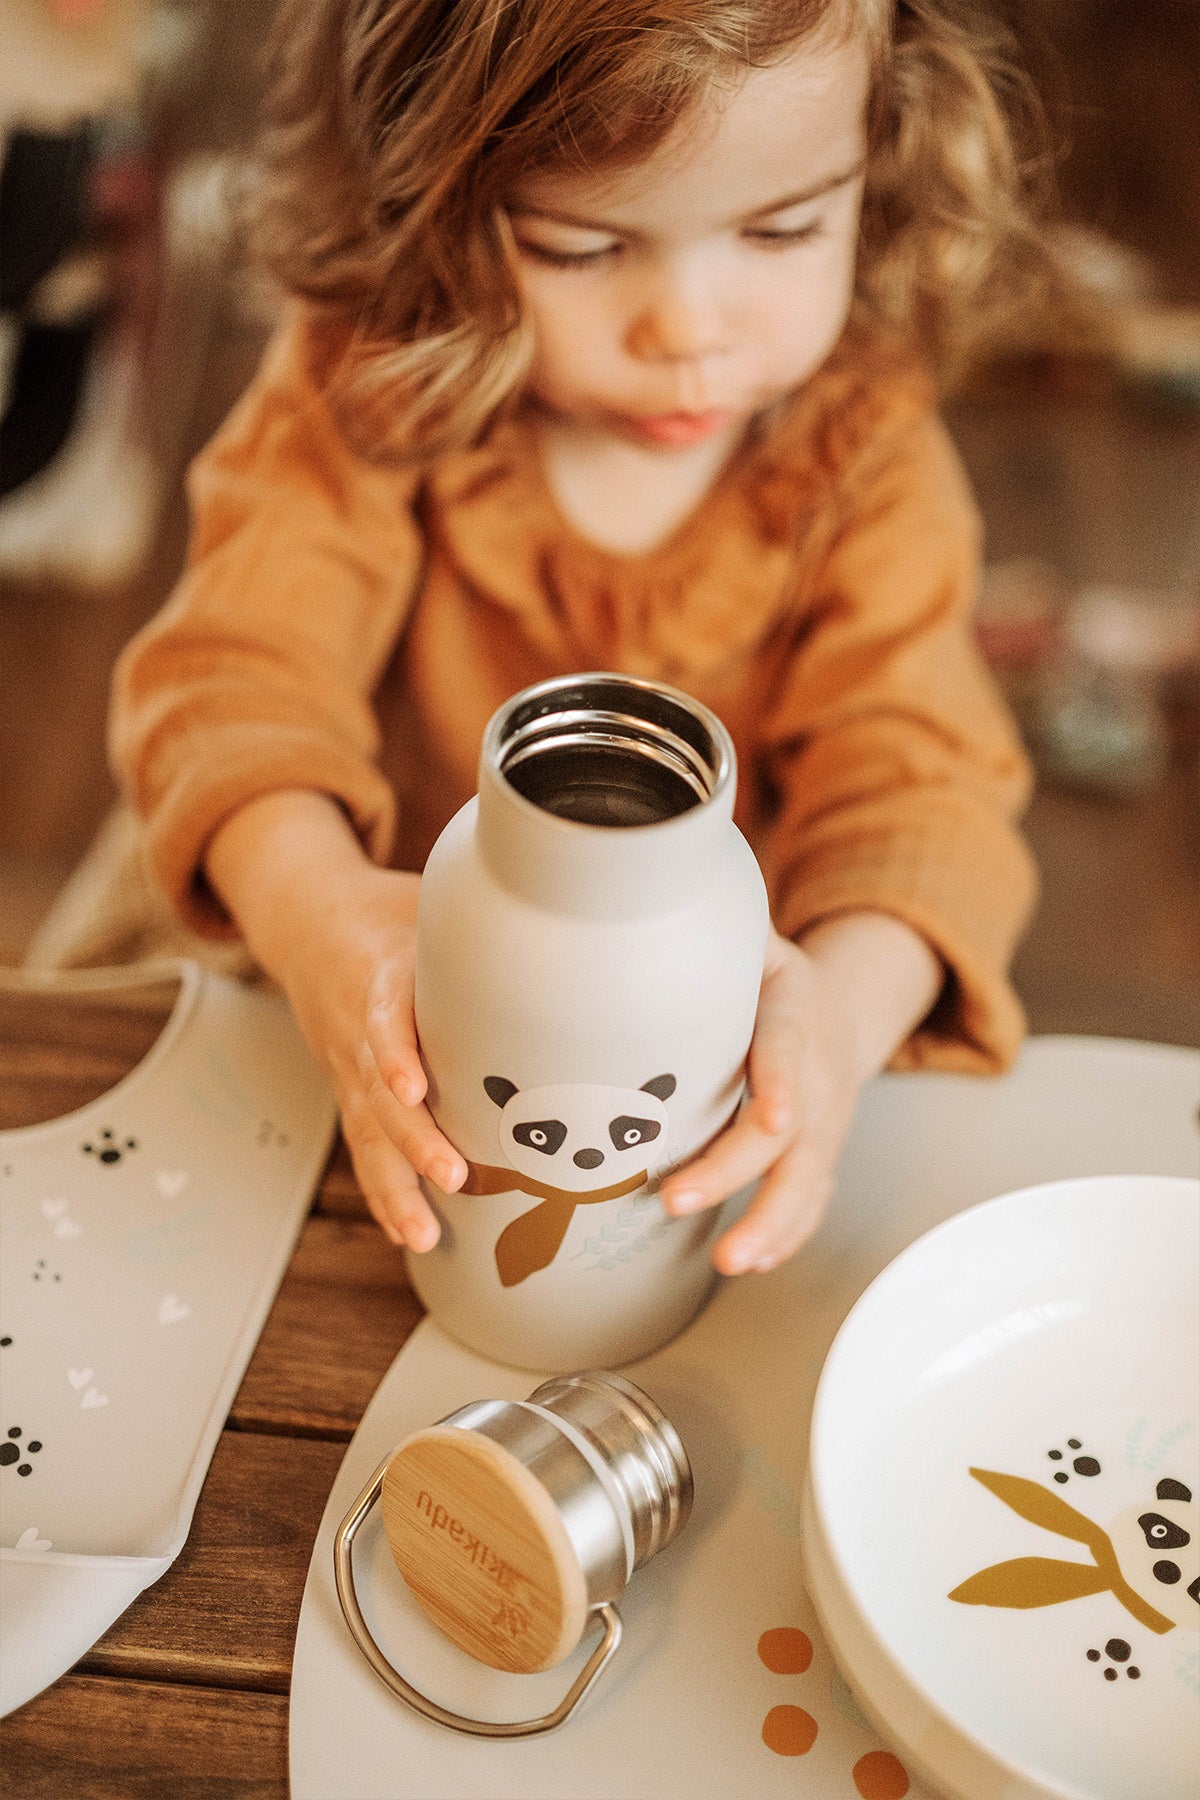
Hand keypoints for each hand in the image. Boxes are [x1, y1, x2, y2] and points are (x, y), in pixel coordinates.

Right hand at [205, 791, 464, 1249]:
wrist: (311, 922)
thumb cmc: (390, 913)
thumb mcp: (429, 899)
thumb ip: (482, 913)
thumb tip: (562, 902)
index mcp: (379, 974)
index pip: (382, 1015)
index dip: (394, 1051)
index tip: (412, 1085)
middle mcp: (358, 1029)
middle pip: (379, 1090)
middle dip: (413, 1139)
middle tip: (453, 1176)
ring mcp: (349, 1067)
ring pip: (368, 1131)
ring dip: (395, 1185)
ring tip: (424, 1233)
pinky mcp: (351, 1092)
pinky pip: (363, 1146)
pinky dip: (384, 1191)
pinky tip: (409, 1233)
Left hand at [658, 913, 941, 1273]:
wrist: (839, 1010)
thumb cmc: (775, 980)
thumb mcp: (755, 940)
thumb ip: (715, 932)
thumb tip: (652, 902)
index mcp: (796, 1016)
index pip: (790, 1051)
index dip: (783, 1084)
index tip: (772, 1113)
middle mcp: (817, 1077)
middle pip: (788, 1135)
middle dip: (736, 1173)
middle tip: (678, 1200)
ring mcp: (823, 1124)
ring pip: (806, 1181)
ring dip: (770, 1226)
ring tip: (729, 1260)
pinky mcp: (818, 1156)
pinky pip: (810, 1202)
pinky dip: (786, 1236)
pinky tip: (753, 1262)